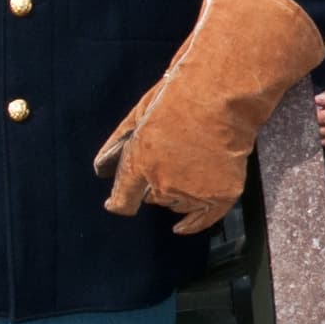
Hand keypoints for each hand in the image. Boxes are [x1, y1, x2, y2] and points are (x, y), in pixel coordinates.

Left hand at [97, 0, 324, 233]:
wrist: (224, 95)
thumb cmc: (180, 95)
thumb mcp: (139, 115)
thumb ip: (118, 147)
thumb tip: (100, 168)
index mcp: (139, 165)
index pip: (122, 200)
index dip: (120, 202)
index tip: (117, 203)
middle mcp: (163, 185)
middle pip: (154, 199)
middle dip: (158, 182)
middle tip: (174, 156)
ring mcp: (193, 192)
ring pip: (178, 204)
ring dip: (180, 191)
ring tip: (193, 162)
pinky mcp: (221, 195)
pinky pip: (204, 219)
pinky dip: (195, 223)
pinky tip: (183, 228)